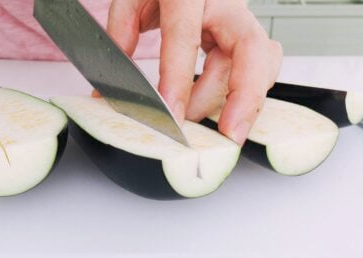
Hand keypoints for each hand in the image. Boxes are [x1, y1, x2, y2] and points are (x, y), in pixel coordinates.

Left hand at [106, 0, 282, 144]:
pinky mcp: (246, 33)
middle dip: (243, 96)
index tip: (173, 114)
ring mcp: (241, 18)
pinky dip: (250, 91)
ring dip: (245, 99)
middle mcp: (224, 3)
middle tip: (228, 132)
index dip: (179, 80)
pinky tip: (230, 109)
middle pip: (248, 48)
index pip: (184, 37)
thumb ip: (121, 35)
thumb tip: (109, 87)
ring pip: (262, 60)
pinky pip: (261, 64)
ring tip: (219, 127)